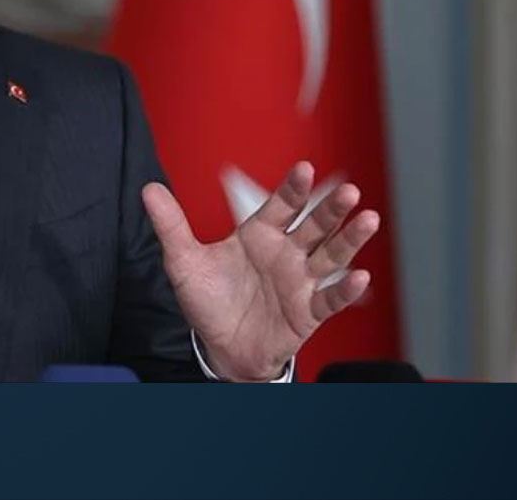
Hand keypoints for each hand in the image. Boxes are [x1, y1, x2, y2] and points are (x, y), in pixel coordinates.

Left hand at [142, 162, 379, 381]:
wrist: (220, 348)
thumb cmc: (208, 301)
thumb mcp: (184, 262)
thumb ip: (171, 226)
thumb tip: (149, 189)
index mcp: (259, 234)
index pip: (281, 205)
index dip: (293, 189)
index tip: (304, 169)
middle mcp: (286, 253)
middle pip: (314, 226)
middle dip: (331, 209)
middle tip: (348, 191)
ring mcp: (300, 281)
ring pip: (330, 256)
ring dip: (350, 239)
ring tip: (367, 219)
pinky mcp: (308, 313)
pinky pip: (330, 299)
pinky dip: (345, 290)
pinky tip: (359, 277)